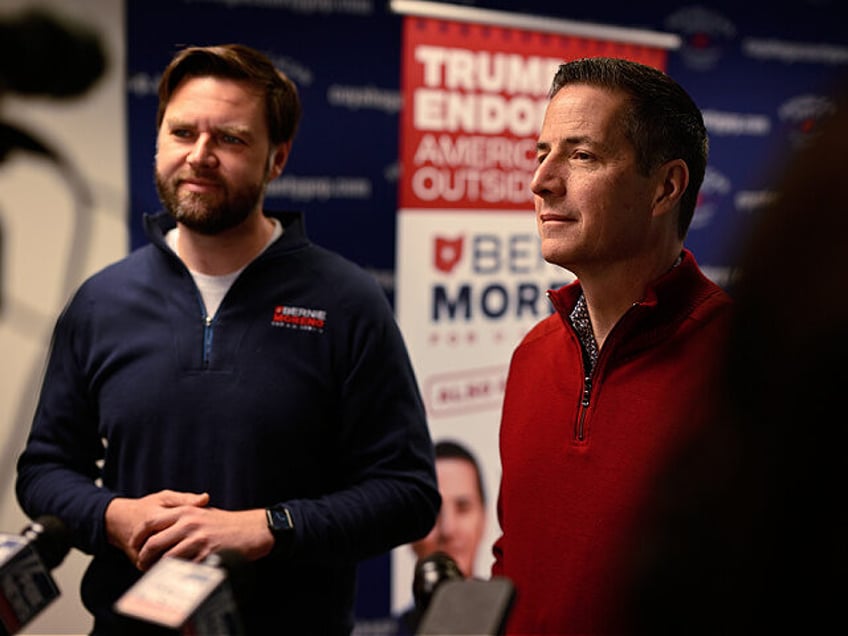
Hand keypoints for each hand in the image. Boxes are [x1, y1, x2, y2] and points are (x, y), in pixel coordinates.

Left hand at [104, 490, 273, 569]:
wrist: (252, 530)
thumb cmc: (227, 523)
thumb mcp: (203, 512)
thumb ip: (182, 516)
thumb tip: (160, 530)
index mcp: (186, 511)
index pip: (150, 523)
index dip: (137, 536)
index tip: (134, 546)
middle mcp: (189, 523)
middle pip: (153, 543)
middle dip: (143, 557)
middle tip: (142, 564)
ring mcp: (198, 539)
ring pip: (166, 558)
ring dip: (158, 569)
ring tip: (156, 573)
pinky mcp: (207, 554)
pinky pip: (184, 568)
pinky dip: (176, 574)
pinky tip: (176, 575)